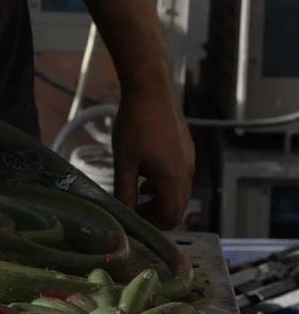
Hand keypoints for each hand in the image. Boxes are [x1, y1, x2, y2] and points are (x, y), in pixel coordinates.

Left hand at [111, 83, 194, 228]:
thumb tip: (123, 215)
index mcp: (174, 179)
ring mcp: (189, 159)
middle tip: (133, 210)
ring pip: (178, 190)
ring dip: (159, 197)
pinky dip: (164, 182)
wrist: (151, 88)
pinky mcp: (186, 148)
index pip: (171, 216)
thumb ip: (125, 191)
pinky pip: (179, 175)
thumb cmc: (135, 124)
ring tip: (136, 192)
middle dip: (156, 213)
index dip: (153, 224)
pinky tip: (145, 173)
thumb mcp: (125, 161)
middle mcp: (187, 172)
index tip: (133, 221)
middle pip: (177, 206)